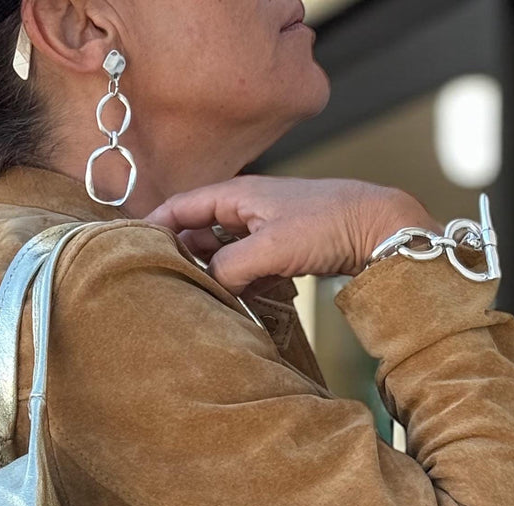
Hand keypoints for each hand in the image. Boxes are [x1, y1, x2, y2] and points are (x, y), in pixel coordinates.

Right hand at [143, 174, 441, 295]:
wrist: (380, 228)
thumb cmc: (329, 224)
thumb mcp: (270, 248)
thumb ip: (229, 267)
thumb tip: (207, 286)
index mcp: (236, 194)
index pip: (180, 207)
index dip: (154, 227)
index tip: (132, 250)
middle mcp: (246, 208)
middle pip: (197, 232)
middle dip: (180, 256)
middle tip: (164, 286)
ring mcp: (264, 229)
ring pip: (221, 252)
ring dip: (210, 273)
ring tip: (195, 298)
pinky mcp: (281, 250)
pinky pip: (245, 266)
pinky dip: (235, 282)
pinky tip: (233, 302)